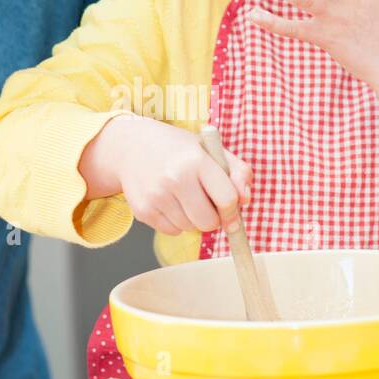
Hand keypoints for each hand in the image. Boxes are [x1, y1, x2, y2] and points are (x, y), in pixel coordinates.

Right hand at [82, 114, 251, 235]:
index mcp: (196, 161)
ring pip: (190, 229)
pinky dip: (175, 222)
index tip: (231, 213)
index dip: (233, 211)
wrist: (132, 146)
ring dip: (193, 219)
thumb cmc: (178, 150)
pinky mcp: (142, 211)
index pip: (227, 199)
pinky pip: (172, 231)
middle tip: (206, 202)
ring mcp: (156, 196)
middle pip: (208, 222)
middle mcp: (174, 178)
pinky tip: (169, 201)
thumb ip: (238, 172)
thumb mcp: (211, 150)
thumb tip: (246, 200)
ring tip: (184, 197)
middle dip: (213, 218)